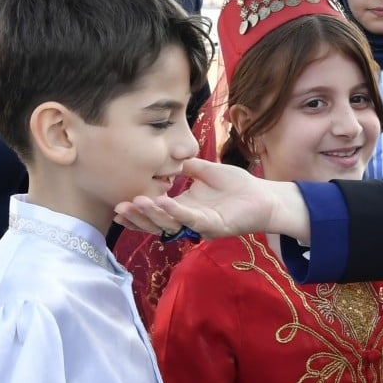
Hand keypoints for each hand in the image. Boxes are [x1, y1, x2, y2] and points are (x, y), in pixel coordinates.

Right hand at [114, 158, 310, 241]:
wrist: (263, 195)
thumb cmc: (237, 186)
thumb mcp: (206, 171)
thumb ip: (187, 166)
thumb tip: (168, 156)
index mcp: (184, 207)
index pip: (156, 213)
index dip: (138, 212)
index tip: (119, 204)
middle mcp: (189, 219)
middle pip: (158, 223)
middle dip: (138, 216)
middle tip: (120, 208)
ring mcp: (201, 225)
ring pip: (171, 224)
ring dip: (153, 215)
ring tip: (137, 202)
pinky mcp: (215, 226)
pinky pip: (192, 220)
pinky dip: (176, 211)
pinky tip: (163, 202)